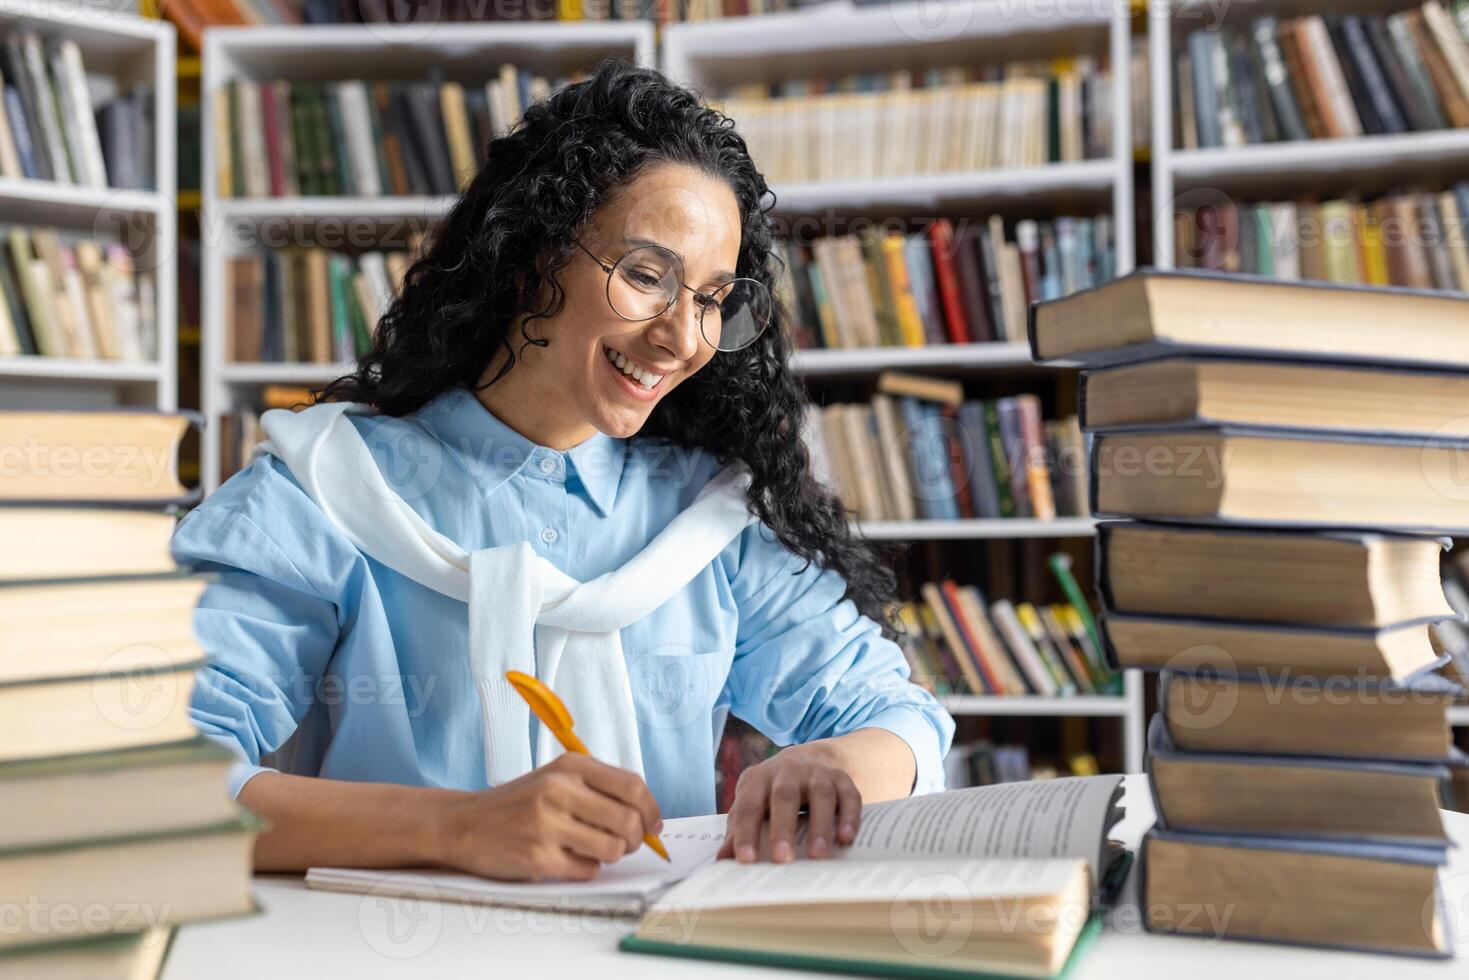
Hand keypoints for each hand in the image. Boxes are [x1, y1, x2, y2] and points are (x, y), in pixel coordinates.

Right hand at [432, 753, 661, 881]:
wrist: (466, 823)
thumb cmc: (519, 803)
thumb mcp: (557, 777)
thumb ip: (600, 789)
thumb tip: (648, 817)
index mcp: (570, 766)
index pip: (632, 786)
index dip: (652, 809)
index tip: (654, 824)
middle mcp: (559, 790)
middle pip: (628, 820)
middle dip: (636, 838)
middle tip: (628, 842)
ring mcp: (547, 824)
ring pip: (613, 848)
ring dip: (612, 855)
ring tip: (596, 850)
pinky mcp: (538, 857)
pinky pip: (588, 870)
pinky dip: (588, 869)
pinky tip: (571, 859)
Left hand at [716, 743, 861, 863]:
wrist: (810, 759)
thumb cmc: (773, 792)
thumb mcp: (753, 804)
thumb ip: (738, 831)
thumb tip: (721, 862)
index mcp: (758, 779)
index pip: (748, 806)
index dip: (745, 832)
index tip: (746, 860)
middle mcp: (787, 770)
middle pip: (784, 796)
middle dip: (783, 828)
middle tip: (782, 858)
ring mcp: (817, 773)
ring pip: (820, 794)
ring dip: (820, 825)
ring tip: (818, 855)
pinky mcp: (842, 778)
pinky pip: (849, 795)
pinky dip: (849, 816)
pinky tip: (847, 838)